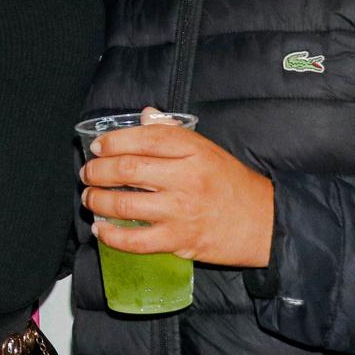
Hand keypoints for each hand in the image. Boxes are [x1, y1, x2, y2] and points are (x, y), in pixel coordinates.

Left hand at [81, 108, 273, 266]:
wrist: (266, 223)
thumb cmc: (234, 185)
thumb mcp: (209, 150)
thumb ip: (174, 133)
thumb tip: (146, 114)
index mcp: (193, 151)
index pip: (145, 138)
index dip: (113, 141)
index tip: (97, 147)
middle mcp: (185, 178)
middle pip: (127, 170)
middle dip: (97, 171)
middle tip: (88, 173)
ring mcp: (181, 210)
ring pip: (125, 204)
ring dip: (97, 201)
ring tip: (89, 198)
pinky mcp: (179, 240)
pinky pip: (136, 240)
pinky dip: (112, 236)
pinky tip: (101, 230)